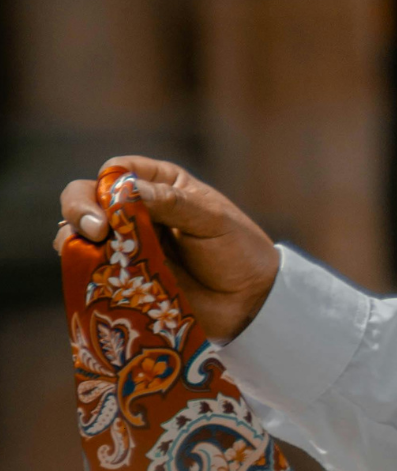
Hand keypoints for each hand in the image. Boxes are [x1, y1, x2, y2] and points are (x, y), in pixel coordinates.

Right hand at [56, 157, 279, 341]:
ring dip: (75, 240)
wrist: (248, 300)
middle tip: (94, 230)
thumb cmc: (237, 249)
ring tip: (93, 253)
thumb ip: (173, 204)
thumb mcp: (212, 220)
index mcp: (161, 185)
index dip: (107, 182)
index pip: (118, 170)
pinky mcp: (120, 277)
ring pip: (79, 234)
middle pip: (87, 197)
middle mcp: (137, 211)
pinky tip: (92, 276)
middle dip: (79, 208)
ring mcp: (125, 244)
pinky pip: (87, 270)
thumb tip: (128, 191)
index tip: (114, 204)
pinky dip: (81, 270)